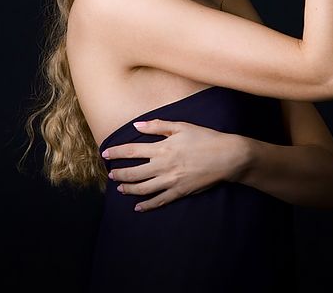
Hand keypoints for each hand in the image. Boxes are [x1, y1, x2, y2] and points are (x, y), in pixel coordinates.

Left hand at [104, 119, 247, 211]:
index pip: (132, 150)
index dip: (116, 152)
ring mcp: (170, 181)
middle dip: (119, 173)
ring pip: (142, 189)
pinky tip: (138, 207)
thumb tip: (137, 125)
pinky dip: (146, 205)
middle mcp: (162, 166)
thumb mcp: (182, 126)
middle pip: (133, 172)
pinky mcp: (179, 192)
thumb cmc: (205, 138)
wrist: (226, 156)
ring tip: (120, 188)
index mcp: (162, 147)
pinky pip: (158, 201)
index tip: (106, 152)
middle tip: (111, 174)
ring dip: (128, 188)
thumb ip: (158, 126)